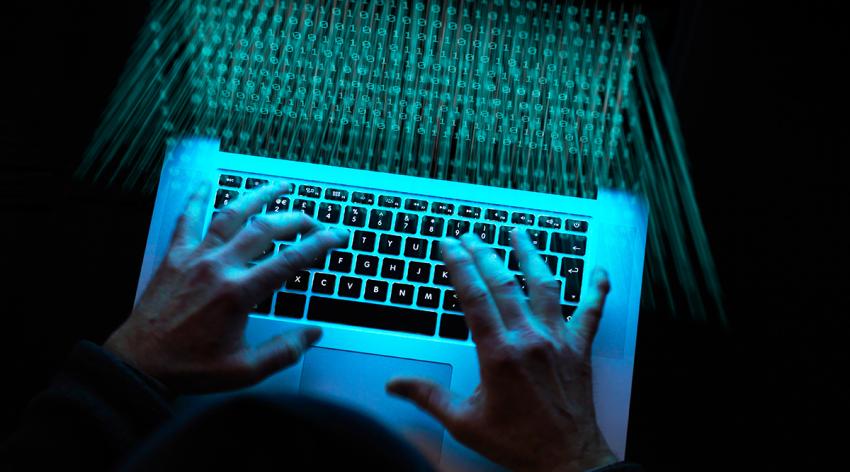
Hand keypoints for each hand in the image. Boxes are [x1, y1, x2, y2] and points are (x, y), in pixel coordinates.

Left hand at [104, 181, 347, 392]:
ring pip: (231, 215)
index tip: (336, 236)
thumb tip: (313, 334)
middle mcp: (218, 268)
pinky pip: (187, 218)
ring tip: (278, 185)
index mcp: (238, 294)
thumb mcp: (245, 370)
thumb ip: (283, 351)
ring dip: (258, 196)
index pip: (289, 262)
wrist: (140, 363)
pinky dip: (196, 197)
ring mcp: (194, 258)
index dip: (318, 246)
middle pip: (265, 229)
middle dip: (295, 219)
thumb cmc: (190, 367)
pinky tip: (206, 181)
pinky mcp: (174, 257)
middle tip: (313, 219)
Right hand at [387, 231, 616, 471]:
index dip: (459, 266)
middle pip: (504, 283)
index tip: (449, 245)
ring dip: (531, 255)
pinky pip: (592, 312)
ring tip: (519, 232)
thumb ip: (429, 397)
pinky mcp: (580, 349)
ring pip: (545, 285)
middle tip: (470, 235)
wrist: (566, 460)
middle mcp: (529, 339)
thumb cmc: (518, 443)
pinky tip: (599, 270)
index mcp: (499, 354)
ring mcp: (558, 340)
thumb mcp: (464, 423)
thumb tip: (395, 385)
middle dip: (484, 253)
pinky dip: (597, 289)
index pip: (474, 297)